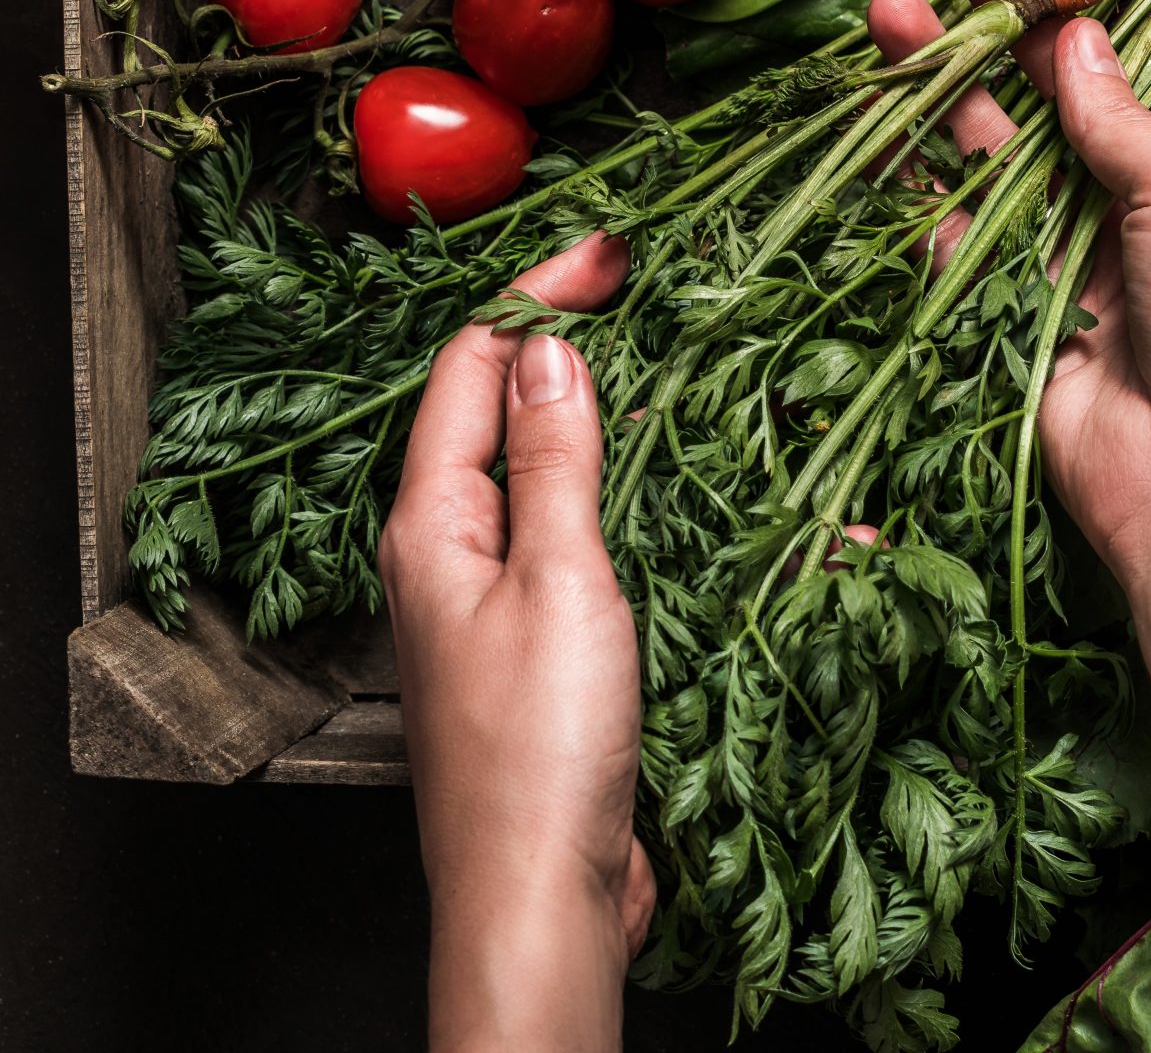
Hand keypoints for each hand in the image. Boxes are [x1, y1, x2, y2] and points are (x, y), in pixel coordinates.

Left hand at [379, 232, 650, 1052]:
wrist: (544, 900)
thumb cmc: (537, 754)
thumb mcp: (559, 581)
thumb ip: (555, 460)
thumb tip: (547, 344)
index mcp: (431, 526)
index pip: (469, 366)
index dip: (534, 295)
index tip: (613, 252)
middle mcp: (454, 554)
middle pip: (507, 412)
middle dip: (578, 344)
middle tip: (659, 291)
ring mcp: (501, 601)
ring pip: (560, 476)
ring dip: (625, 420)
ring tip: (698, 370)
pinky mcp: (550, 646)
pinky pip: (596, 543)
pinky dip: (651, 502)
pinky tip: (715, 495)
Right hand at [877, 0, 1150, 1052]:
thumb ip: (1122, 114)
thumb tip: (1075, 34)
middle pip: (1091, 76)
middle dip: (1027, 8)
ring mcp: (1092, 246)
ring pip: (1012, 141)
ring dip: (956, 76)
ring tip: (890, 6)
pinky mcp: (1029, 303)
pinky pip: (968, 228)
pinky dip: (927, 177)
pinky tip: (883, 114)